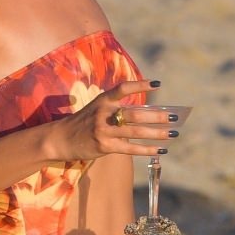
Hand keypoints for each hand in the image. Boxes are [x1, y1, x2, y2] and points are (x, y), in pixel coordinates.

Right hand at [47, 80, 170, 161]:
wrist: (60, 139)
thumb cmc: (83, 123)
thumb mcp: (97, 109)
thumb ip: (117, 110)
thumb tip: (146, 115)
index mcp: (103, 100)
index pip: (123, 88)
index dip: (141, 85)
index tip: (158, 84)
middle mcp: (104, 113)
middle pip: (135, 114)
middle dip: (157, 116)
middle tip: (174, 117)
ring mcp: (104, 130)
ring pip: (135, 132)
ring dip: (156, 133)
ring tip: (172, 133)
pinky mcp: (104, 145)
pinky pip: (130, 148)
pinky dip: (147, 150)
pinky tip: (160, 150)